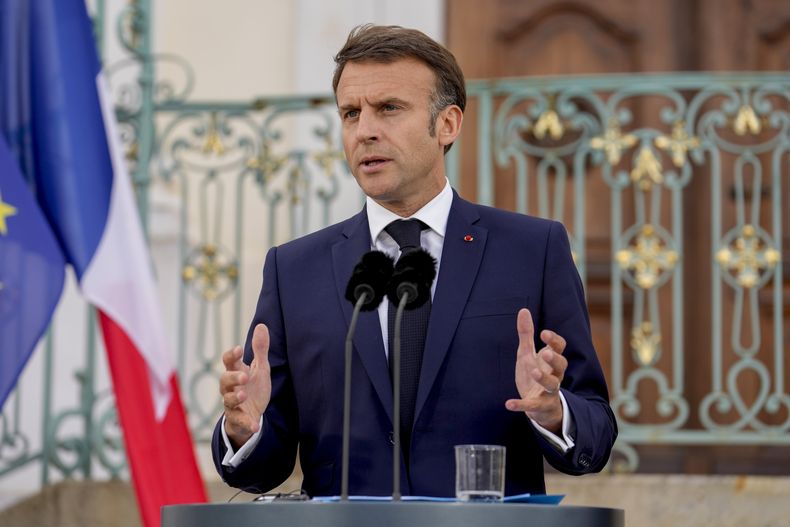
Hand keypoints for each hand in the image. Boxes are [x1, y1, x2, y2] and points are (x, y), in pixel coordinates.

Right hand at [220, 323, 270, 448]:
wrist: (252, 413)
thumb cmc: (254, 387)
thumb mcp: (261, 368)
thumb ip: (260, 349)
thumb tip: (261, 325)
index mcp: (237, 372)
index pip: (229, 361)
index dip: (232, 355)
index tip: (240, 349)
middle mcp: (231, 388)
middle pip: (224, 380)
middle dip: (233, 377)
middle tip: (244, 376)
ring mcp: (233, 404)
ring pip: (227, 400)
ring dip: (235, 398)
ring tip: (243, 395)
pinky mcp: (238, 419)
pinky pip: (239, 422)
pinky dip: (247, 423)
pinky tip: (255, 425)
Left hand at [505, 308, 567, 433]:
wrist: (539, 406)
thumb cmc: (534, 373)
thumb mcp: (527, 353)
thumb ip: (526, 334)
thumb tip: (523, 310)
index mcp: (551, 360)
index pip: (560, 347)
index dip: (554, 340)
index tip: (543, 333)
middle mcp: (554, 375)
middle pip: (562, 365)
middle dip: (554, 359)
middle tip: (545, 352)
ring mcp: (548, 391)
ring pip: (553, 385)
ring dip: (544, 378)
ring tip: (534, 371)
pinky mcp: (538, 405)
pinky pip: (532, 405)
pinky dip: (521, 405)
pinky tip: (508, 404)